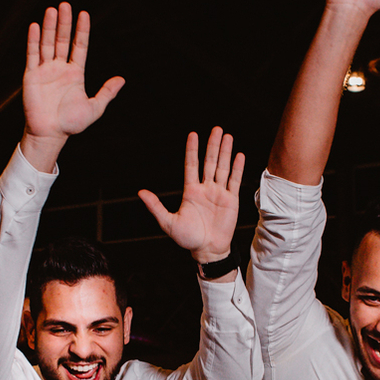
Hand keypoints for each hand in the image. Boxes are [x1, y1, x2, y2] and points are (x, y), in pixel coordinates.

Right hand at [20, 2, 123, 170]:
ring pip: (47, 43)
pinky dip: (33, 40)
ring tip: (52, 10)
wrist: (50, 133)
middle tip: (65, 4)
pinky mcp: (31, 75)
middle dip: (64, 23)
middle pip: (62, 40)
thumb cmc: (71, 123)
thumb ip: (107, 92)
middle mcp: (60, 68)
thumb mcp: (94, 108)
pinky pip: (32, 54)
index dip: (82, 31)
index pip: (79, 46)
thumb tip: (122, 80)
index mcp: (75, 73)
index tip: (84, 14)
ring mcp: (45, 70)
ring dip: (49, 26)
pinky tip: (35, 26)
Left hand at [138, 127, 244, 264]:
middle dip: (213, 145)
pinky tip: (238, 155)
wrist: (207, 250)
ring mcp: (219, 193)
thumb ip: (156, 206)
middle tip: (216, 129)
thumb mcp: (168, 223)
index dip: (192, 150)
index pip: (192, 165)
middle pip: (209, 162)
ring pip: (222, 167)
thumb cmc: (187, 238)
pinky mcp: (231, 200)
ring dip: (225, 152)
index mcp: (190, 191)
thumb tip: (140, 193)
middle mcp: (205, 189)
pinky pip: (234, 181)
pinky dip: (237, 168)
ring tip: (227, 136)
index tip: (193, 134)